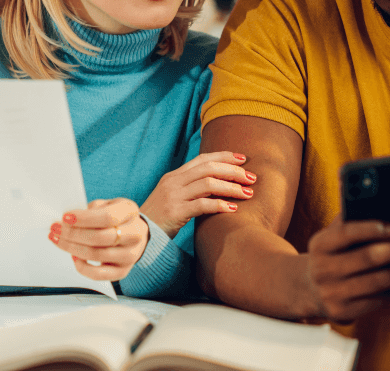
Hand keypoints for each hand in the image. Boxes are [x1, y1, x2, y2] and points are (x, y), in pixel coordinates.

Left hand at [50, 198, 148, 281]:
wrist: (135, 232)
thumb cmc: (117, 217)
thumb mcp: (108, 204)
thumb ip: (92, 209)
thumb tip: (69, 220)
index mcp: (130, 212)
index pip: (107, 217)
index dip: (84, 219)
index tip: (66, 217)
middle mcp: (135, 234)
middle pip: (100, 237)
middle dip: (73, 234)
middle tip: (57, 229)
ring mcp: (130, 255)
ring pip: (97, 255)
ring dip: (72, 248)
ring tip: (58, 240)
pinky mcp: (122, 271)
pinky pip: (98, 274)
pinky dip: (82, 267)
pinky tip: (73, 256)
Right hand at [139, 151, 255, 237]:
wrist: (138, 233)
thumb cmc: (159, 218)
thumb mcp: (173, 197)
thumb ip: (190, 188)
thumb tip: (217, 184)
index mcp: (174, 176)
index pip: (202, 159)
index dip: (224, 156)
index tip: (243, 159)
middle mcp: (173, 182)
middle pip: (209, 168)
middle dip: (233, 171)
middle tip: (251, 178)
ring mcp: (173, 196)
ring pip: (209, 184)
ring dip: (231, 188)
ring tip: (247, 194)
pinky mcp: (175, 212)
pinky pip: (202, 205)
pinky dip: (220, 205)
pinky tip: (232, 209)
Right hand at [305, 215, 389, 322]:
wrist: (310, 289)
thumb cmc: (332, 255)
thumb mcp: (332, 236)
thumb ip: (350, 219)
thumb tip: (377, 201)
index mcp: (320, 245)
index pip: (347, 233)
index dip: (372, 229)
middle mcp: (322, 269)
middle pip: (367, 257)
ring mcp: (331, 293)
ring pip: (376, 281)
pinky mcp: (342, 312)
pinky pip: (376, 301)